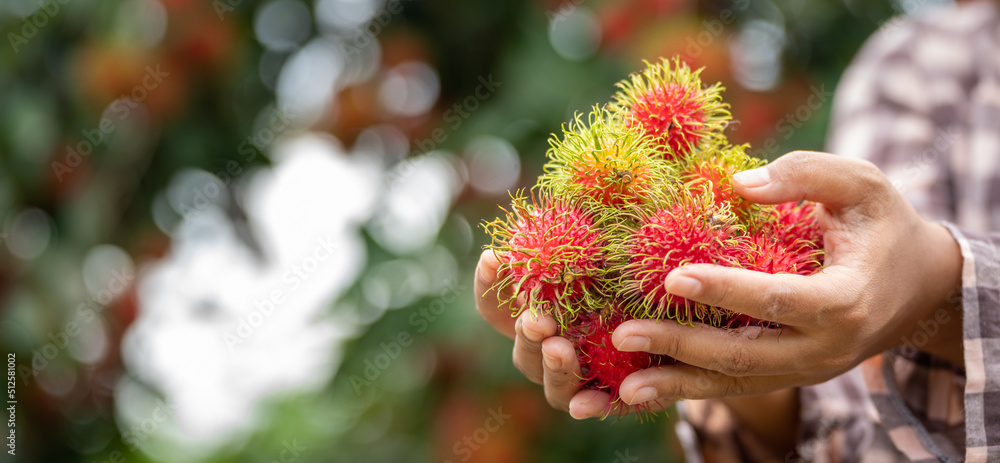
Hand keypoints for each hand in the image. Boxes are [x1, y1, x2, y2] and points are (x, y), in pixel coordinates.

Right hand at [475, 250, 673, 417]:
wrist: (686, 317)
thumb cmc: (635, 273)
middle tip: (537, 320)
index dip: (488, 284)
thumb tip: (570, 195)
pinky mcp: (611, 397)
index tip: (494, 258)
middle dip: (526, 332)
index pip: (497, 304)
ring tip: (560, 350)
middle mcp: (551, 348)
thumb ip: (588, 233)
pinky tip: (587, 405)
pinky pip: (596, 406)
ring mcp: (577, 377)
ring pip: (552, 382)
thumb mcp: (613, 250)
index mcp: (540, 311)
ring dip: (552, 368)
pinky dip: (589, 406)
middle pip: (523, 347)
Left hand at [609, 151, 962, 406]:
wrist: (920, 287)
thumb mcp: (862, 184)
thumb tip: (738, 184)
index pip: (778, 299)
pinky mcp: (790, 377)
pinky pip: (736, 388)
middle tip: (623, 334)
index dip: (726, 290)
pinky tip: (645, 389)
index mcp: (845, 301)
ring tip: (624, 387)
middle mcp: (825, 349)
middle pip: (745, 355)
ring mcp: (806, 371)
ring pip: (735, 384)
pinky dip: (690, 390)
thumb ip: (806, 174)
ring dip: (677, 384)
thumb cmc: (883, 226)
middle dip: (681, 348)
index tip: (674, 277)